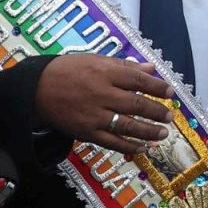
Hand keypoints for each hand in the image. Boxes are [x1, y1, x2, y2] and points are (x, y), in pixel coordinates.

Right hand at [34, 56, 173, 153]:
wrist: (36, 89)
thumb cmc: (68, 70)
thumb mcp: (96, 60)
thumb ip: (125, 66)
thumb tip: (151, 67)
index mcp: (105, 73)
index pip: (138, 80)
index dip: (157, 87)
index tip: (171, 93)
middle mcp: (102, 94)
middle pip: (136, 104)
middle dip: (156, 111)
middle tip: (170, 116)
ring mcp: (94, 116)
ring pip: (127, 125)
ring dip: (148, 131)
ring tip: (163, 134)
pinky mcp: (86, 132)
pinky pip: (111, 142)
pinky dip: (129, 146)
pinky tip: (143, 147)